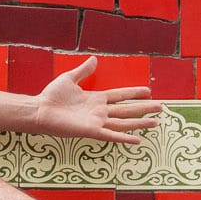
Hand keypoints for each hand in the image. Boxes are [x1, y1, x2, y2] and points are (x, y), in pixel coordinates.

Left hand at [33, 56, 162, 143]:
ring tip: (155, 122)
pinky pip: (111, 135)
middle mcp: (100, 111)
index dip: (134, 93)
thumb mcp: (70, 78)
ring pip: (123, 122)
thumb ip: (84, 71)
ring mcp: (97, 122)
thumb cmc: (52, 96)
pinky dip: (124, 138)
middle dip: (143, 108)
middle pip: (127, 110)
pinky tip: (137, 140)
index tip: (148, 91)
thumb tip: (94, 59)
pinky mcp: (91, 131)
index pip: (120, 95)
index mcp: (96, 99)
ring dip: (139, 123)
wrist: (40, 109)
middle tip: (160, 107)